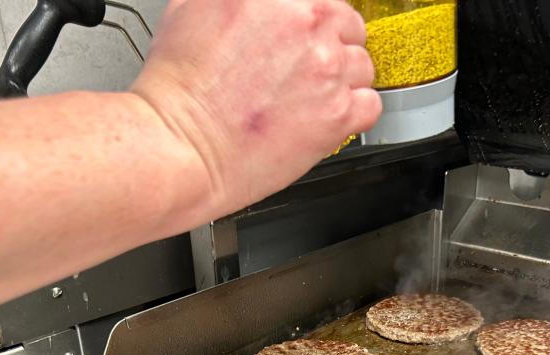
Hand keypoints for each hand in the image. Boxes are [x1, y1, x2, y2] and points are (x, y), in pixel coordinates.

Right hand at [132, 0, 380, 214]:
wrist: (182, 145)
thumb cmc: (179, 88)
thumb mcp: (193, 7)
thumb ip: (238, 0)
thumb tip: (255, 5)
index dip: (310, 19)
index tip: (303, 35)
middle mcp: (308, 22)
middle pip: (348, 25)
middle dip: (331, 46)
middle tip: (304, 70)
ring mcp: (328, 69)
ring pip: (362, 66)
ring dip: (343, 81)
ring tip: (310, 100)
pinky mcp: (338, 114)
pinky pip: (370, 105)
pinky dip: (354, 113)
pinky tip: (327, 119)